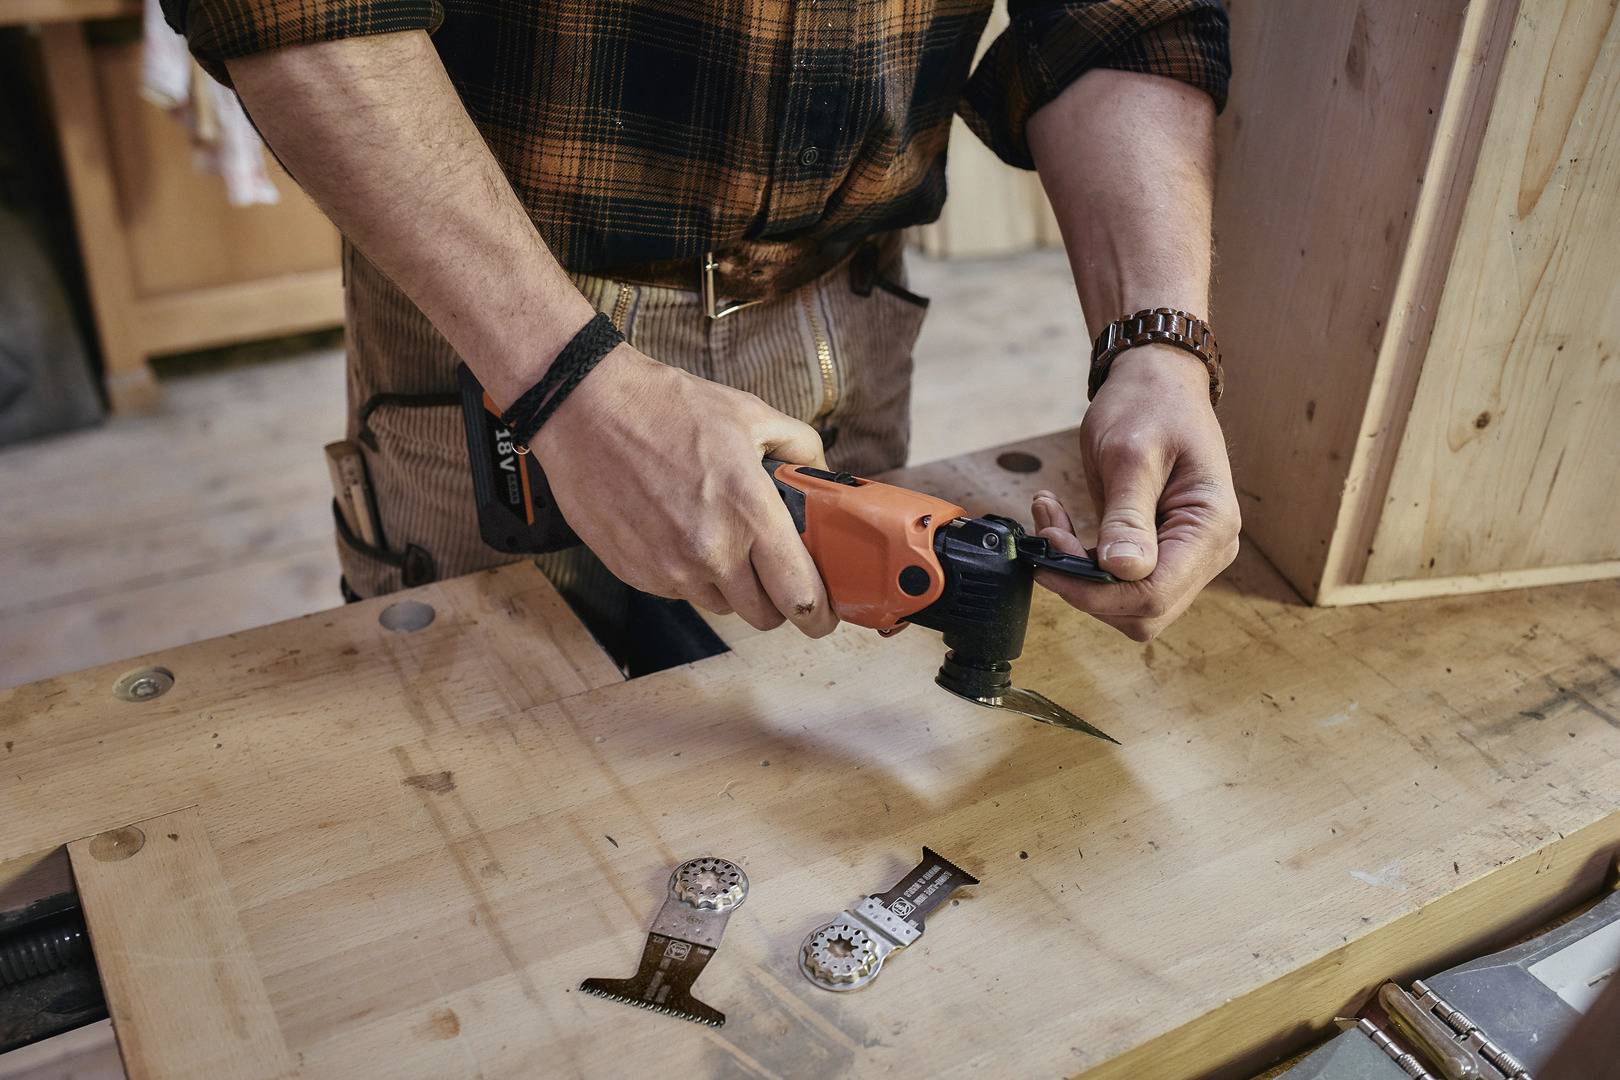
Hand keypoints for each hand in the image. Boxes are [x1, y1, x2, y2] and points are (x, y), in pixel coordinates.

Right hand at [532, 345, 838, 636]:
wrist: (586, 411)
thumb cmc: (668, 407)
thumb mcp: (751, 413)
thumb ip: (801, 449)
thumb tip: (824, 479)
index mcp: (750, 513)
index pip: (800, 596)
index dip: (819, 613)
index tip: (825, 612)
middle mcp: (712, 552)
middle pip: (765, 616)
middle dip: (778, 600)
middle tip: (776, 571)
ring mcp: (670, 569)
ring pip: (722, 607)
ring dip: (732, 586)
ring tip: (722, 539)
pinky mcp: (636, 574)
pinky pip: (680, 592)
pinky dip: (690, 575)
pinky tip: (680, 532)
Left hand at [1031, 346, 1239, 640]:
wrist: (1157, 381)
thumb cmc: (1150, 406)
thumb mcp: (1131, 454)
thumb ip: (1128, 515)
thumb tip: (1123, 572)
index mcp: (1210, 527)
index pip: (1154, 594)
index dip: (1096, 592)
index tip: (1050, 558)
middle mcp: (1204, 550)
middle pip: (1141, 609)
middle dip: (1084, 584)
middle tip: (1047, 534)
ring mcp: (1182, 554)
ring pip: (1124, 603)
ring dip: (1077, 572)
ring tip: (1049, 518)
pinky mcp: (1156, 550)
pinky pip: (1116, 580)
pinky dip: (1079, 561)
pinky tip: (1058, 522)